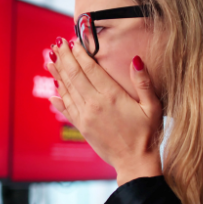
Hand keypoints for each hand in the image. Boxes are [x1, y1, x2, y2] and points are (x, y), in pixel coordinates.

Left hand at [45, 38, 162, 185]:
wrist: (135, 163)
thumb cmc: (147, 134)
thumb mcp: (152, 106)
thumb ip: (144, 82)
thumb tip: (136, 60)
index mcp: (112, 96)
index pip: (91, 69)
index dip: (81, 54)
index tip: (73, 41)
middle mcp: (95, 105)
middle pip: (75, 76)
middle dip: (65, 58)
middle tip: (56, 43)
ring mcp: (86, 116)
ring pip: (67, 90)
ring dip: (58, 74)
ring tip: (50, 59)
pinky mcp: (82, 127)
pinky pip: (67, 109)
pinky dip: (59, 98)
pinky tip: (53, 91)